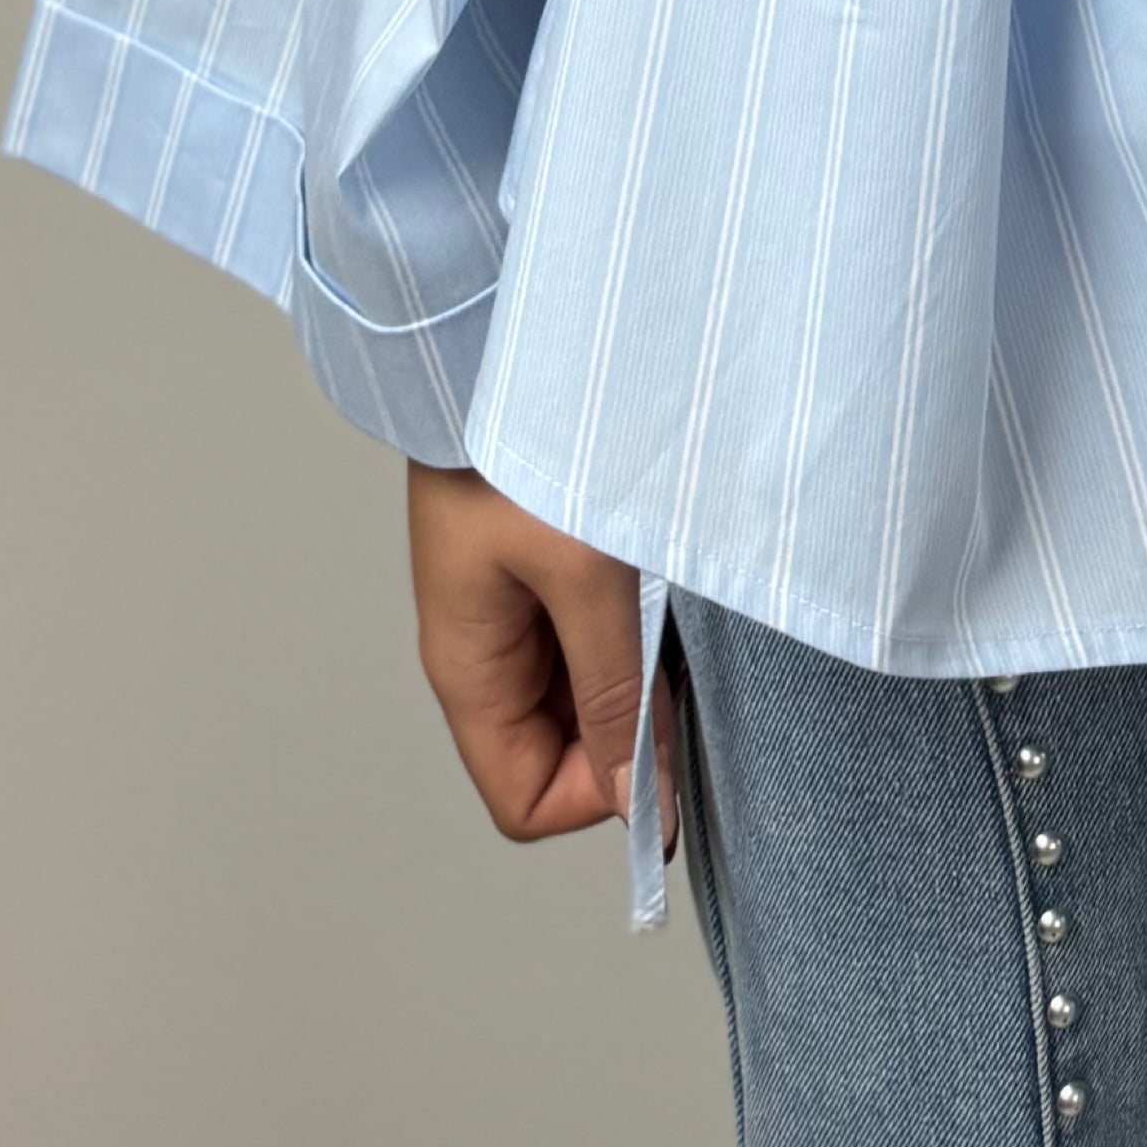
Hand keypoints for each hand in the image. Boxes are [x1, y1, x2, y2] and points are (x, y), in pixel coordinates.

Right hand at [405, 462, 675, 850]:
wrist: (484, 340)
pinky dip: (632, 620)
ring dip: (634, 665)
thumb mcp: (583, 576)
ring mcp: (510, 608)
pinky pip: (586, 631)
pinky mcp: (537, 564)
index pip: (525, 800)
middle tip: (675, 653)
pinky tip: (659, 570)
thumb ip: (616, 692)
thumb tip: (644, 807)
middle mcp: (485, 652)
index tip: (660, 734)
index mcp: (470, 670)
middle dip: (626, 724)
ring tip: (665, 597)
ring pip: (580, 689)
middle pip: (558, 750)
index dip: (598, 794)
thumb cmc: (518, 446)